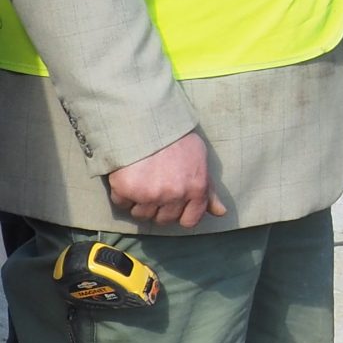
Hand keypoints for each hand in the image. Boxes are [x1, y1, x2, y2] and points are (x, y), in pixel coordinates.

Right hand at [107, 130, 223, 228]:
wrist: (148, 121)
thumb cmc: (177, 140)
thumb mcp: (200, 162)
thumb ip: (209, 190)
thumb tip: (221, 213)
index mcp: (197, 189)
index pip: (189, 221)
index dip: (180, 215)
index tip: (173, 206)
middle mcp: (175, 195)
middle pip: (163, 220)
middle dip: (158, 208)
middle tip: (154, 188)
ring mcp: (150, 194)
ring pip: (141, 214)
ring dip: (138, 203)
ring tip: (141, 181)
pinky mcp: (126, 190)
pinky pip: (121, 203)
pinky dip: (121, 194)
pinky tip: (128, 176)